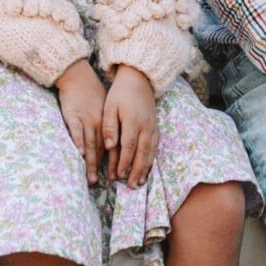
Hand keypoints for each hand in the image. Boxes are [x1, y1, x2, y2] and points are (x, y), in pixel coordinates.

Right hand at [55, 59, 108, 182]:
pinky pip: (76, 131)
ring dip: (90, 163)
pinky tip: (79, 154)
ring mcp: (86, 120)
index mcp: (108, 123)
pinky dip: (78, 143)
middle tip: (101, 186)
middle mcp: (100, 123)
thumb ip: (107, 127)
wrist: (78, 76)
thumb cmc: (91, 94)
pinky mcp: (73, 115)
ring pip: (90, 145)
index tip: (114, 178)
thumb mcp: (105, 109)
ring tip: (90, 179)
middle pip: (102, 150)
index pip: (113, 147)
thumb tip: (109, 147)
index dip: (114, 163)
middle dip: (102, 169)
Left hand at [102, 66, 157, 187]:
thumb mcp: (109, 107)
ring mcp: (152, 127)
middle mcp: (145, 127)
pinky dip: (151, 159)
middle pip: (142, 154)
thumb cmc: (120, 93)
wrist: (139, 79)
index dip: (123, 163)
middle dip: (136, 171)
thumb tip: (109, 147)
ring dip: (145, 169)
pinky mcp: (155, 127)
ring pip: (150, 152)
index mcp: (132, 122)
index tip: (117, 176)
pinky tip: (146, 168)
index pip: (128, 147)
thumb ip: (109, 127)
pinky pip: (155, 146)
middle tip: (131, 186)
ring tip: (139, 182)